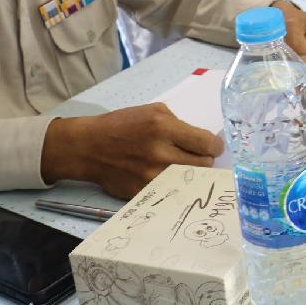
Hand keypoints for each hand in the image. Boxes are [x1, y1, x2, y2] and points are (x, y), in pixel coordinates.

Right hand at [41, 104, 223, 198]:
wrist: (89, 147)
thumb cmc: (122, 125)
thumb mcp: (152, 111)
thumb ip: (179, 124)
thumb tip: (202, 140)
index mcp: (163, 128)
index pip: (207, 143)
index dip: (216, 145)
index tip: (214, 146)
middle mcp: (160, 154)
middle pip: (204, 165)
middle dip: (205, 159)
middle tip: (198, 156)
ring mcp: (152, 177)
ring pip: (191, 181)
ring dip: (192, 174)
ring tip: (184, 167)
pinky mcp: (144, 193)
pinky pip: (172, 192)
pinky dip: (174, 185)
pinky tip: (168, 178)